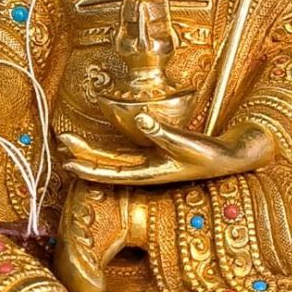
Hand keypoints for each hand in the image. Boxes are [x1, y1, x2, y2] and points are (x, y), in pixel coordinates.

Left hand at [58, 110, 273, 185]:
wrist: (231, 158)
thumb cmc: (210, 154)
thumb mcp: (187, 143)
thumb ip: (162, 133)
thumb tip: (139, 117)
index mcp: (151, 173)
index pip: (113, 173)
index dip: (89, 169)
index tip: (68, 163)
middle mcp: (146, 169)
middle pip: (107, 164)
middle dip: (83, 155)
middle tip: (61, 142)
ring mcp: (150, 161)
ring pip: (113, 157)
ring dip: (92, 151)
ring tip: (70, 142)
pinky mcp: (156, 152)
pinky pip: (126, 150)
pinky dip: (109, 146)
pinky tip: (96, 140)